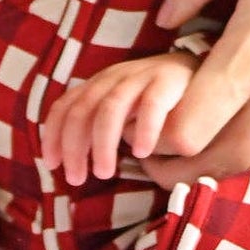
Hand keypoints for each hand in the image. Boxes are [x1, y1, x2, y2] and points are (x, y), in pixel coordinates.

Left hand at [41, 51, 200, 187]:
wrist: (197, 71)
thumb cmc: (154, 100)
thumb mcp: (121, 112)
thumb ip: (99, 127)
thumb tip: (77, 160)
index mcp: (98, 84)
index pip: (65, 106)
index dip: (53, 135)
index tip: (52, 164)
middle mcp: (114, 77)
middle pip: (83, 110)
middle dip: (74, 147)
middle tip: (77, 179)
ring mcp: (139, 77)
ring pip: (110, 108)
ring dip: (102, 144)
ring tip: (104, 173)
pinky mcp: (167, 80)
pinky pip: (151, 104)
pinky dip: (143, 129)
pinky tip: (142, 152)